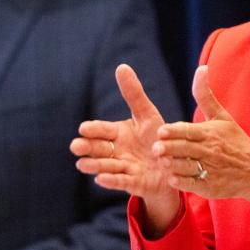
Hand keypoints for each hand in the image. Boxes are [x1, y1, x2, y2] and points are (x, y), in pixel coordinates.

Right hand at [71, 64, 179, 231]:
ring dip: (94, 165)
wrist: (174, 165)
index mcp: (117, 134)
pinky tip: (101, 179)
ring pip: (107, 166)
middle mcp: (117, 151)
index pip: (102, 130)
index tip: (83, 128)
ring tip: (82, 164)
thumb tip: (121, 67)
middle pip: (99, 149)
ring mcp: (124, 168)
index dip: (94, 130)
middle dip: (87, 148)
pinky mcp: (135, 183)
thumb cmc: (157, 138)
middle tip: (76, 146)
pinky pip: (122, 181)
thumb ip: (133, 94)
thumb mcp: (147, 114)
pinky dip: (111, 180)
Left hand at [154, 66, 249, 212]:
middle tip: (154, 148)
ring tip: (160, 163)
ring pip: (187, 167)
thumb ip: (205, 95)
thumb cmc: (235, 141)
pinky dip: (181, 182)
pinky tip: (171, 178)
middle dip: (169, 149)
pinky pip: (192, 185)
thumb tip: (201, 68)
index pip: (189, 131)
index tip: (161, 131)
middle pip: (186, 149)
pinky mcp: (209, 187)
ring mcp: (210, 170)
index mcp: (211, 133)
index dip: (174, 132)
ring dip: (172, 165)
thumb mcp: (222, 117)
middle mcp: (210, 151)